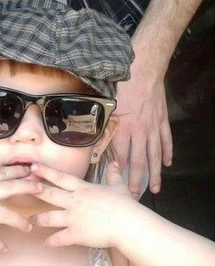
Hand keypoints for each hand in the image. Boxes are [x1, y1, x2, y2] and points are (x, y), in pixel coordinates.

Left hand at [31, 162, 134, 248]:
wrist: (128, 224)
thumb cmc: (125, 205)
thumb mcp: (119, 186)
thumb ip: (113, 175)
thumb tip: (115, 163)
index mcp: (83, 189)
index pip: (60, 178)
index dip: (46, 172)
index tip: (33, 167)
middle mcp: (74, 202)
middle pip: (49, 195)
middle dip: (33, 191)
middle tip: (20, 188)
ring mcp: (73, 218)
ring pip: (48, 218)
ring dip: (37, 220)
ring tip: (29, 222)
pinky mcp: (76, 234)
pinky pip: (59, 238)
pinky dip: (51, 242)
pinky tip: (45, 243)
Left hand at [113, 64, 172, 197]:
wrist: (144, 69)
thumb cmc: (121, 88)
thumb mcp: (107, 109)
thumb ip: (104, 130)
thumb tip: (98, 147)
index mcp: (124, 130)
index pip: (122, 157)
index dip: (120, 174)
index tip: (118, 187)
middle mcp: (140, 132)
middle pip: (140, 162)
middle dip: (138, 181)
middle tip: (136, 195)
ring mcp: (154, 127)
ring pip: (155, 155)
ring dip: (155, 173)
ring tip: (156, 188)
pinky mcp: (163, 121)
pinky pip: (166, 140)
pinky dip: (167, 153)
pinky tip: (167, 164)